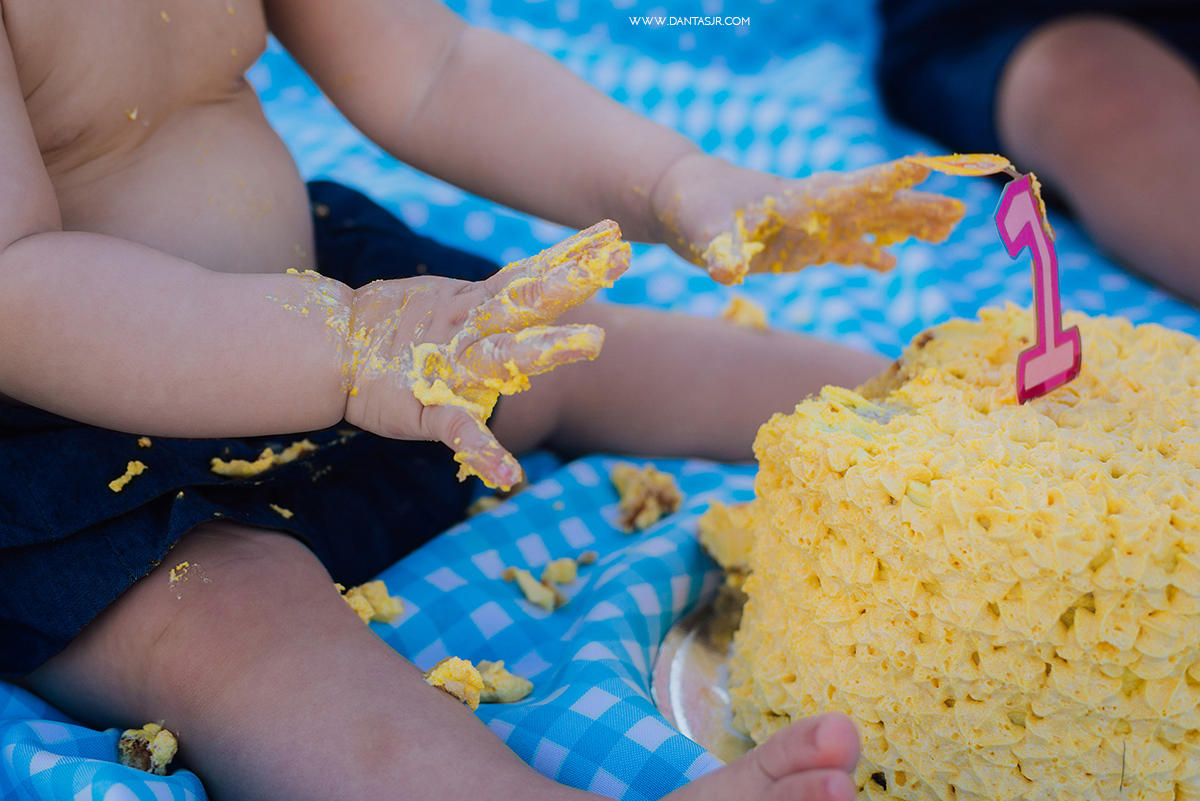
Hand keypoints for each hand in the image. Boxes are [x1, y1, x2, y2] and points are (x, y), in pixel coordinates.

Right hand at [339, 221, 629, 489]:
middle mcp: (470, 329)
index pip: (532, 275)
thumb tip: (529, 283)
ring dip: (547, 348)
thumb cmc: (391, 332)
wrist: (328, 351)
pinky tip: (510, 476)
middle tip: (622, 259)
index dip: (572, 255)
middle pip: (529, 301)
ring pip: (504, 352)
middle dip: (573, 282)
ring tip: (596, 342)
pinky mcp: (426, 409)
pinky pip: (459, 431)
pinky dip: (483, 452)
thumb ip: (486, 295)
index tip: (616, 236)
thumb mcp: (443, 306)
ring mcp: (450, 366)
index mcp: (476, 307)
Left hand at [652, 155, 964, 284]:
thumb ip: (720, 250)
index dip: (882, 181)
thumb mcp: (704, 233)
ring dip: (904, 225)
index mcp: (796, 202)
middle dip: (914, 206)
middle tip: (961, 209)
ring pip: (867, 223)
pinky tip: (890, 262)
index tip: (921, 168)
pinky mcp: (800, 244)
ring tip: (948, 227)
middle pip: (872, 205)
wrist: (683, 199)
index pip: (847, 189)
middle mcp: (812, 211)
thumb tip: (726, 272)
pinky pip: (842, 248)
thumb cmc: (693, 211)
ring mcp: (810, 227)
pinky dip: (866, 253)